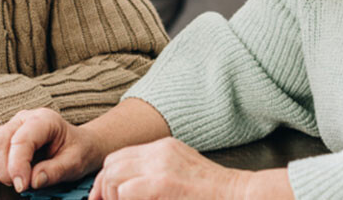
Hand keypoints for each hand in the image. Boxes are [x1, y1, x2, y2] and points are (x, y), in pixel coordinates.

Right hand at [0, 108, 103, 192]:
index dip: (17, 166)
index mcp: (44, 119)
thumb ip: (56, 171)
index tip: (22, 186)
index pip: (21, 140)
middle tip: (20, 185)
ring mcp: (8, 126)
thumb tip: (34, 181)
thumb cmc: (77, 151)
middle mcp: (23, 118)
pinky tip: (1, 173)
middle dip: (4, 170)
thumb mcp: (75, 162)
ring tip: (13, 179)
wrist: (77, 145)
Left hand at [91, 138, 254, 199]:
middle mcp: (160, 151)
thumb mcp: (184, 175)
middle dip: (103, 188)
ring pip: (113, 176)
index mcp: (165, 148)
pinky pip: (124, 192)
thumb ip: (158, 176)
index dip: (107, 179)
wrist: (240, 195)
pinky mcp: (161, 184)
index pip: (121, 157)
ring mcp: (160, 165)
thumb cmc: (215, 195)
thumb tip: (128, 192)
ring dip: (110, 196)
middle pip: (112, 164)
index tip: (102, 198)